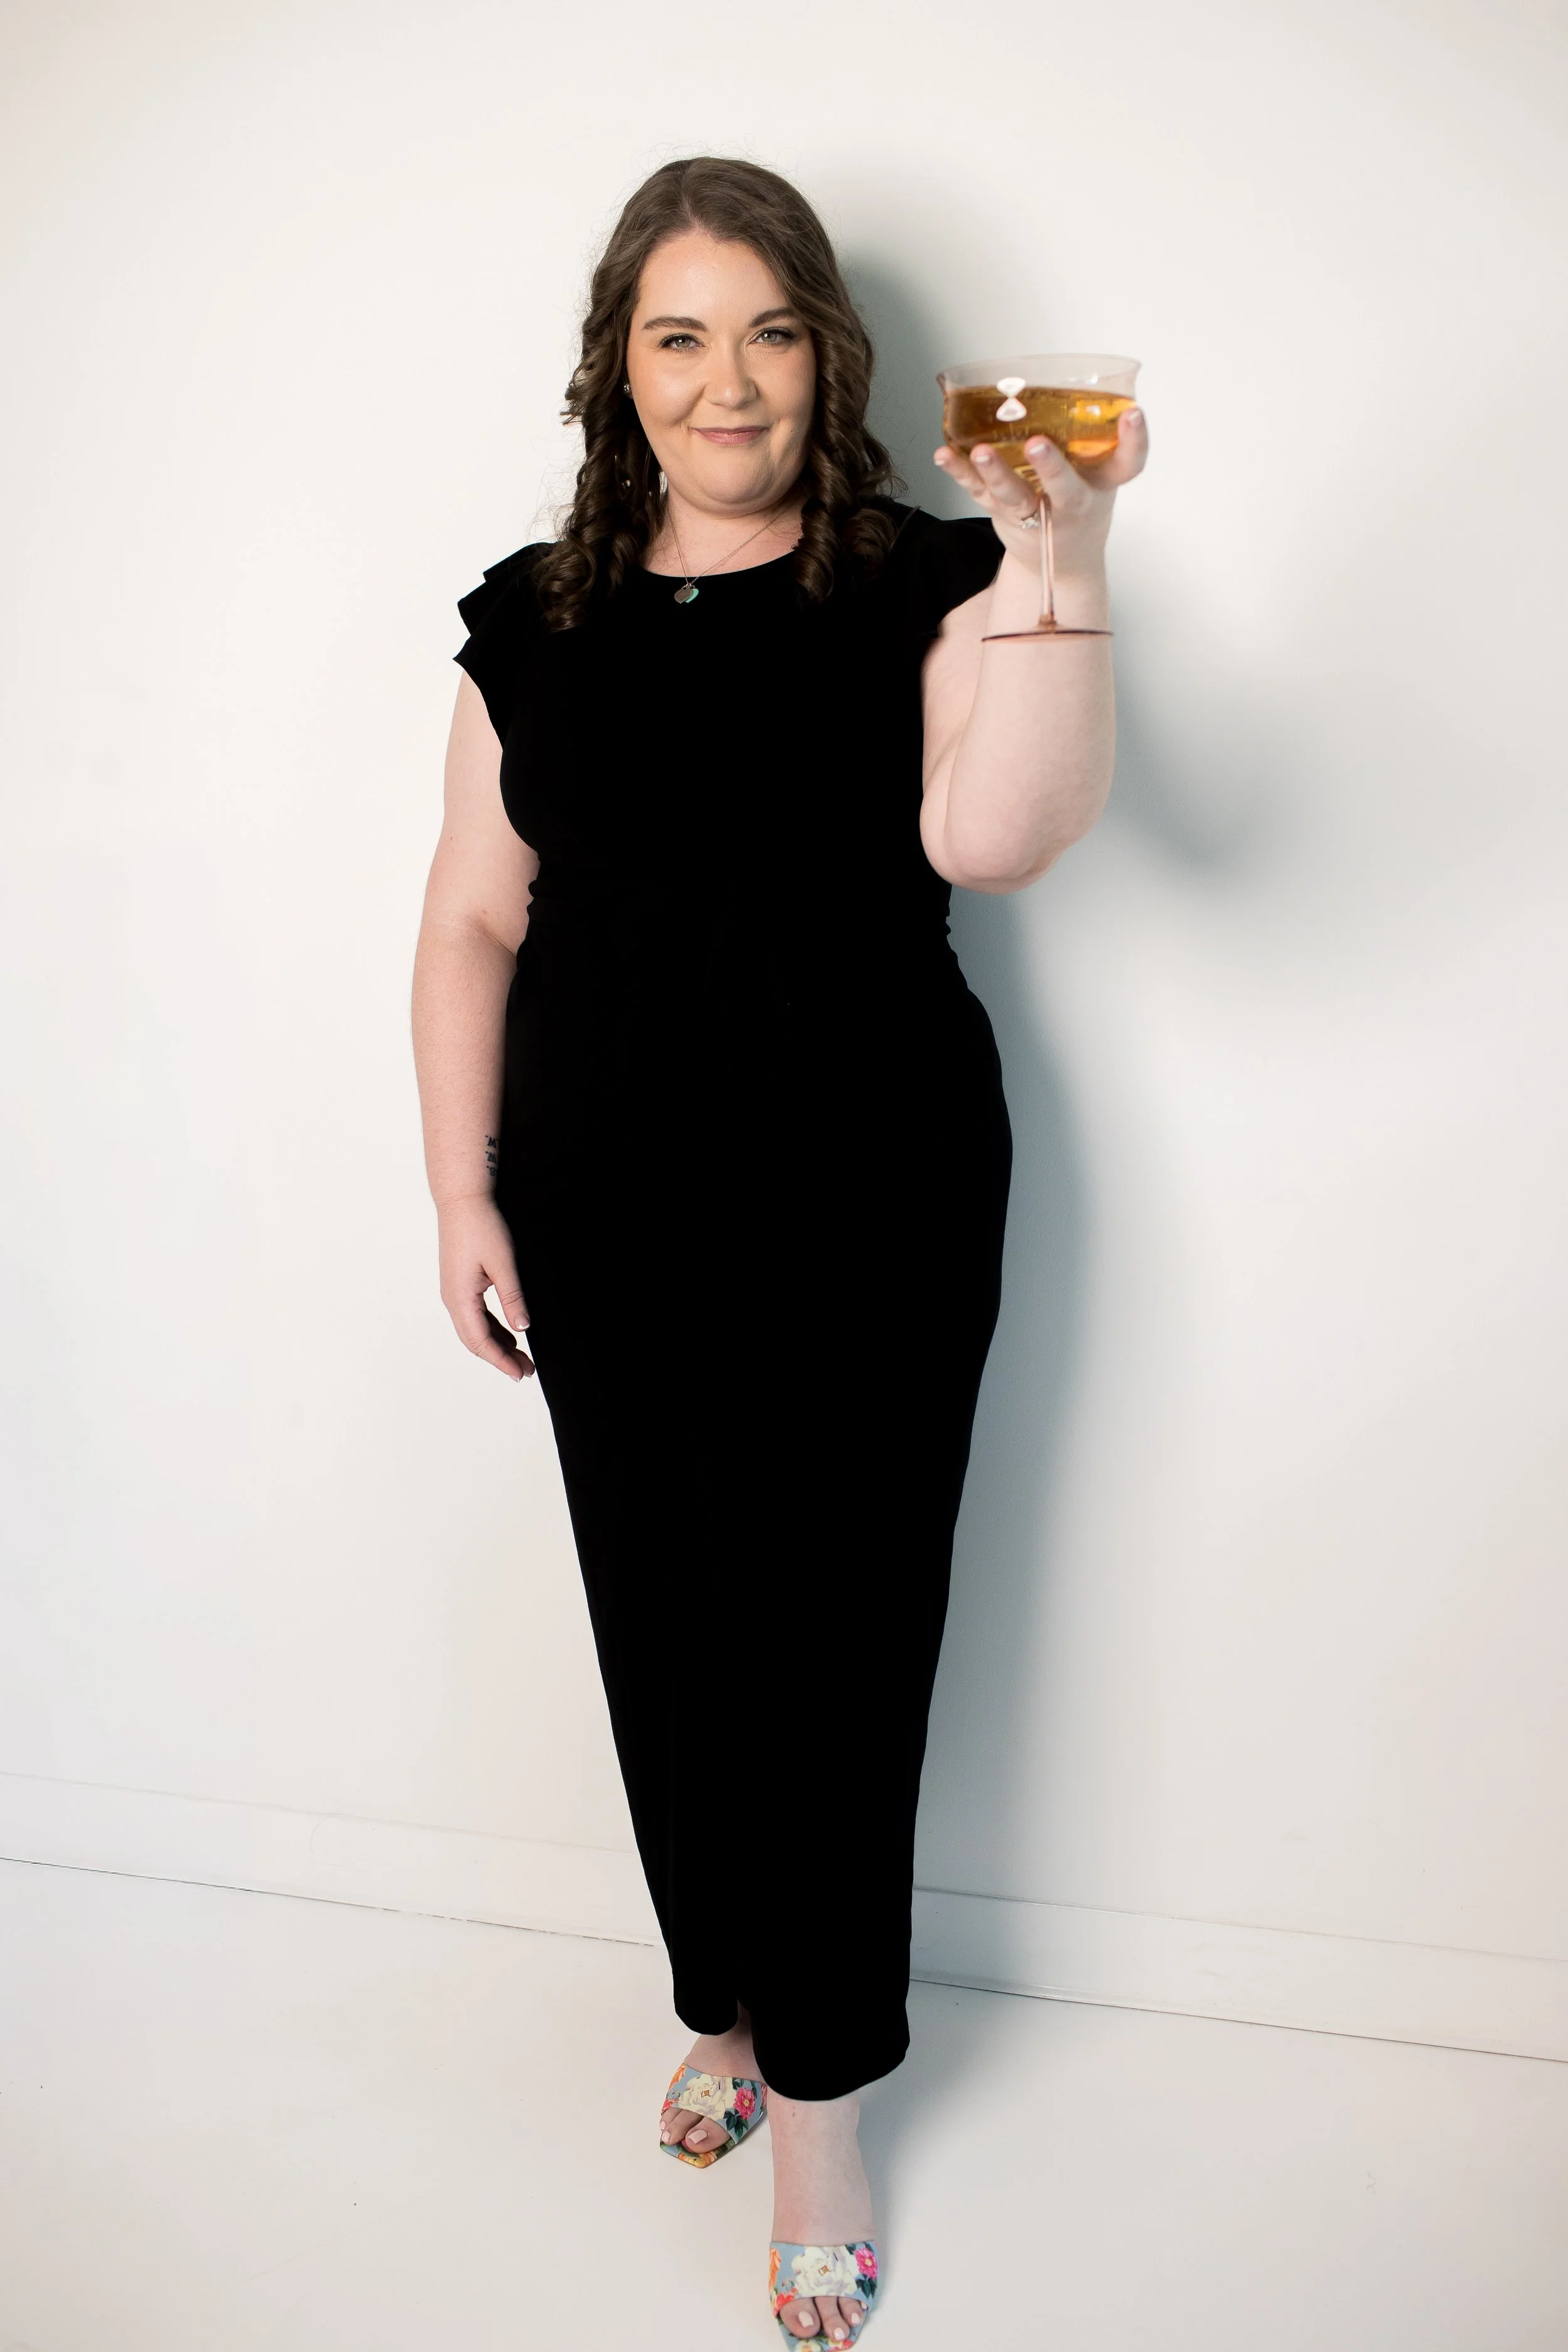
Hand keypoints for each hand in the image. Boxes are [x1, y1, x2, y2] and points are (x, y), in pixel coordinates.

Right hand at [438, 1193, 533, 1380]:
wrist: (462, 1200)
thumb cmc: (481, 1226)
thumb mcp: (503, 1263)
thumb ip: (512, 1298)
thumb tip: (523, 1328)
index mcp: (460, 1298)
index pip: (480, 1341)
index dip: (501, 1360)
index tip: (520, 1374)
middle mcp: (453, 1299)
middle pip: (475, 1341)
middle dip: (500, 1358)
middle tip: (526, 1371)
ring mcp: (455, 1292)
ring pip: (475, 1329)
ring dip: (497, 1344)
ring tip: (521, 1357)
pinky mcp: (460, 1283)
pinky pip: (475, 1315)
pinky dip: (493, 1328)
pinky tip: (510, 1333)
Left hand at [933, 405, 1147, 577]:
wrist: (1061, 563)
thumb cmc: (1078, 503)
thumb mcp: (1097, 474)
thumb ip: (1090, 436)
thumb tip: (1071, 378)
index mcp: (1101, 484)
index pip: (1129, 463)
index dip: (1135, 439)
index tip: (1135, 414)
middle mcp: (1072, 502)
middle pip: (1065, 489)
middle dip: (1051, 467)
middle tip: (1038, 444)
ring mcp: (1036, 512)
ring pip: (1016, 495)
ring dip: (997, 473)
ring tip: (981, 452)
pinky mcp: (1004, 515)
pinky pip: (979, 493)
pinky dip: (960, 474)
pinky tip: (944, 456)